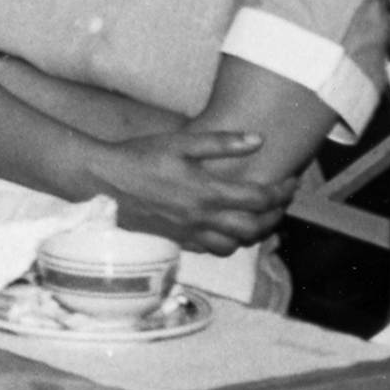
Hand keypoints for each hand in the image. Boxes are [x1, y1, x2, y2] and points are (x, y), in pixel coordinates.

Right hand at [101, 136, 290, 257]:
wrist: (100, 180)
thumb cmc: (139, 156)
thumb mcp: (181, 142)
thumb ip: (222, 142)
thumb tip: (259, 139)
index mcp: (207, 191)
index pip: (260, 199)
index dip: (282, 191)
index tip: (289, 181)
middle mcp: (201, 217)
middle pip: (255, 228)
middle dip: (276, 216)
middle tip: (281, 202)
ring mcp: (188, 232)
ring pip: (235, 245)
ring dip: (254, 234)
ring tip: (259, 218)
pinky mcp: (176, 240)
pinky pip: (211, 250)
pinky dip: (228, 242)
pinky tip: (227, 227)